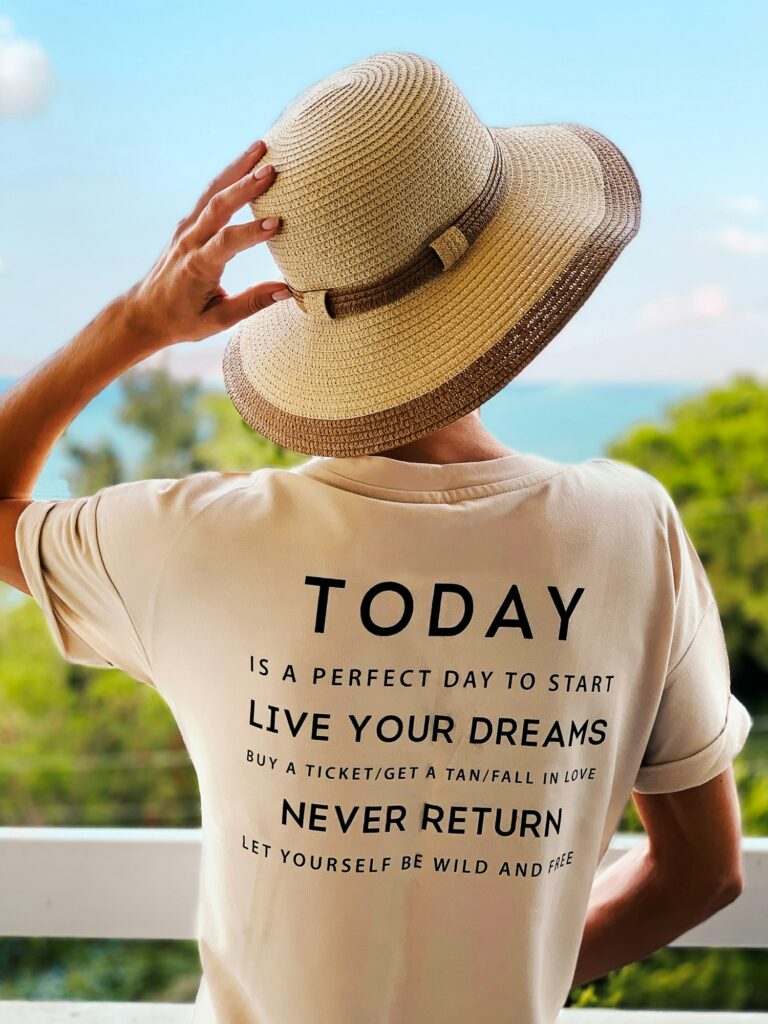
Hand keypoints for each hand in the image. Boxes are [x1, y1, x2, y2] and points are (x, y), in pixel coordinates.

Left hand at [123, 139, 290, 347]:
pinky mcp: (187, 225)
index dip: (251, 232)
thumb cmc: (183, 321)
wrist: (144, 313)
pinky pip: (209, 196)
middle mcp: (190, 242)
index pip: (226, 243)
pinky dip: (228, 177)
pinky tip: (246, 163)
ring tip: (261, 146)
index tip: (278, 223)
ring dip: (236, 168)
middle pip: (217, 206)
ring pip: (212, 192)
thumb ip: (252, 303)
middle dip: (244, 185)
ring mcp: (186, 229)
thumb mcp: (218, 320)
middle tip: (272, 168)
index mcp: (198, 266)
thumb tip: (287, 290)